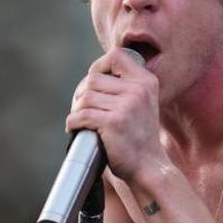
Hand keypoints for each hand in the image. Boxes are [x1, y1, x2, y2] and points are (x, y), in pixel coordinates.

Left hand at [66, 48, 166, 181]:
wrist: (148, 167)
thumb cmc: (138, 137)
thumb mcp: (141, 103)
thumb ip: (124, 87)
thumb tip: (91, 76)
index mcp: (146, 81)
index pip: (116, 56)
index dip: (98, 66)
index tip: (92, 84)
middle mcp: (138, 90)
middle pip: (93, 79)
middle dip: (81, 94)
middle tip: (81, 109)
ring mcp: (127, 106)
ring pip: (85, 97)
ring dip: (76, 109)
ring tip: (80, 121)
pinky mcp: (114, 122)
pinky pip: (81, 115)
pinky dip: (73, 123)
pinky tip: (76, 129)